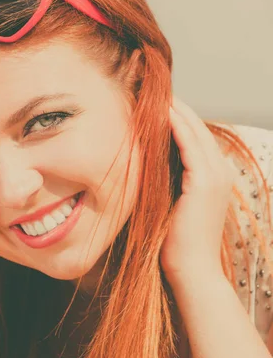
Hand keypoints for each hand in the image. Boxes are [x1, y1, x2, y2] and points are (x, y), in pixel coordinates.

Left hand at [161, 96, 236, 282]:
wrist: (189, 269)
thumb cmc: (172, 240)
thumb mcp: (167, 201)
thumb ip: (162, 178)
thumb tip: (139, 161)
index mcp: (211, 175)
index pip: (193, 135)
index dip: (174, 116)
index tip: (151, 100)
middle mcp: (219, 171)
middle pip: (195, 126)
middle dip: (174, 106)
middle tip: (151, 87)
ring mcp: (215, 175)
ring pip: (194, 130)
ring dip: (174, 109)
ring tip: (154, 91)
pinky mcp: (205, 182)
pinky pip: (190, 145)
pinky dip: (176, 126)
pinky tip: (161, 111)